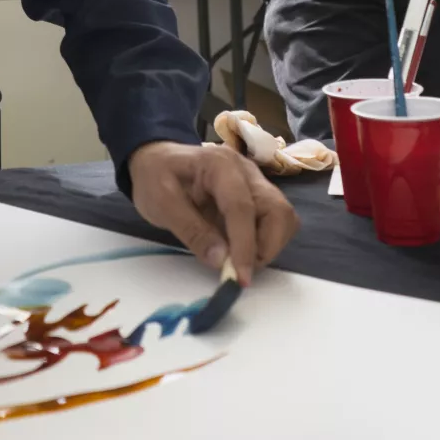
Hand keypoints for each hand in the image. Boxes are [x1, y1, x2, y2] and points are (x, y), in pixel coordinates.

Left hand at [127, 141, 299, 285]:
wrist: (157, 161)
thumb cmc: (155, 178)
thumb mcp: (161, 203)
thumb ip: (191, 230)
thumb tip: (221, 261)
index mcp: (220, 164)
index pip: (242, 207)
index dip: (244, 245)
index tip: (240, 278)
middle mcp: (246, 170)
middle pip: (277, 210)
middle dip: (265, 247)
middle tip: (239, 270)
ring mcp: (256, 182)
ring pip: (283, 216)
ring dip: (269, 246)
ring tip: (239, 261)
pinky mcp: (259, 196)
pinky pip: (277, 220)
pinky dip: (267, 241)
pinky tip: (242, 250)